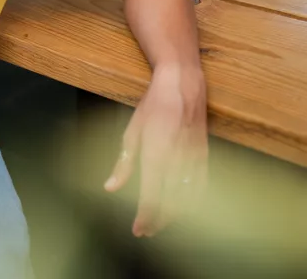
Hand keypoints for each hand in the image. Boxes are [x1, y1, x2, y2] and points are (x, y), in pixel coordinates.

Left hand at [104, 63, 208, 236]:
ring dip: (176, 215)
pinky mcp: (206, 156)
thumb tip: (110, 187)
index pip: (152, 194)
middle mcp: (178, 159)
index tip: (138, 229)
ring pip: (189, 198)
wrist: (183, 85)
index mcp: (157, 152)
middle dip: (159, 220)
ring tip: (161, 223)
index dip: (146, 216)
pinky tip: (184, 209)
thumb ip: (123, 162)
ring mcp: (195, 159)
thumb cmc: (153, 106)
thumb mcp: (132, 130)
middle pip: (172, 202)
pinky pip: (202, 187)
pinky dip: (194, 203)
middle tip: (147, 230)